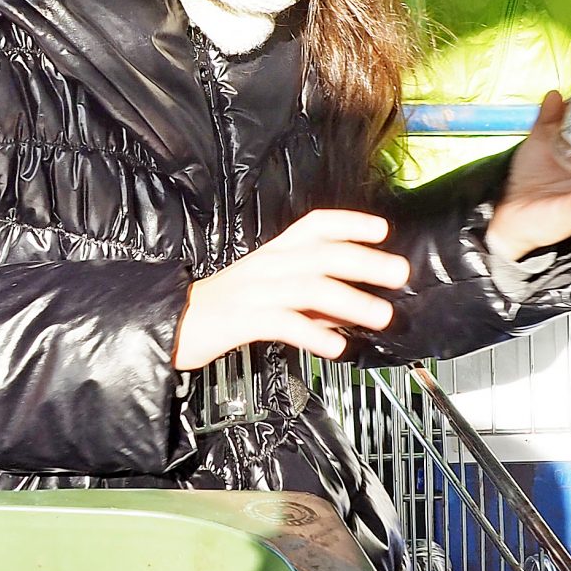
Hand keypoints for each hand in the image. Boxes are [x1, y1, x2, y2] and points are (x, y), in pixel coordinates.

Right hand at [173, 209, 412, 368]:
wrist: (171, 323)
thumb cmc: (222, 308)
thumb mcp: (268, 295)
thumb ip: (308, 300)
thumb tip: (349, 309)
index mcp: (273, 254)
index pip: (314, 225)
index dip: (349, 223)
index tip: (382, 230)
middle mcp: (267, 266)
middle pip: (322, 254)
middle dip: (365, 261)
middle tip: (399, 272)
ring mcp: (255, 291)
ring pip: (310, 288)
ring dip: (351, 300)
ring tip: (381, 315)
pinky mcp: (243, 320)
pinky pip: (285, 324)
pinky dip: (315, 334)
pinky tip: (337, 347)